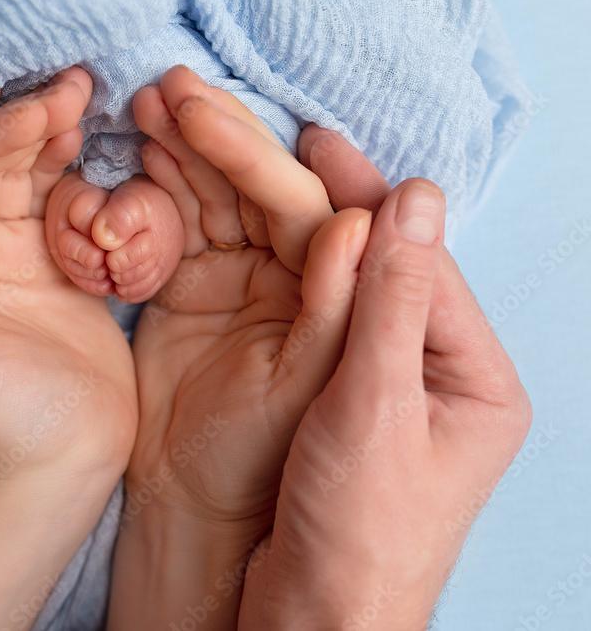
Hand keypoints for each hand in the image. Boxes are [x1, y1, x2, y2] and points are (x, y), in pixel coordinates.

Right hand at [109, 66, 369, 626]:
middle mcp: (372, 338)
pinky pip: (213, 274)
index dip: (345, 184)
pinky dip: (180, 223)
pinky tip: (151, 177)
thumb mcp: (380, 418)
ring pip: (254, 242)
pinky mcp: (237, 355)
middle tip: (205, 100)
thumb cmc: (356, 537)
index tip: (309, 132)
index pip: (392, 244)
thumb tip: (409, 201)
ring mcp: (295, 343)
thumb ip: (389, 307)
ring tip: (168, 118)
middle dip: (257, 165)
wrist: (291, 615)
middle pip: (312, 231)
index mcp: (448, 358)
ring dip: (210, 180)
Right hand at [239, 126, 531, 627]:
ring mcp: (377, 386)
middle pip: (381, 266)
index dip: (368, 200)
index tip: (318, 141)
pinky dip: (283, 279)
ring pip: (341, 288)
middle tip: (290, 138)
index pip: (418, 263)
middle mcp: (431, 372)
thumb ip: (388, 303)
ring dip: (303, 232)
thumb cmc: (362, 535)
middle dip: (335, 203)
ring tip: (261, 171)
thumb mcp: (376, 409)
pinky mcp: (331, 402)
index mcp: (471, 376)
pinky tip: (249, 243)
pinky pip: (311, 324)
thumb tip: (413, 198)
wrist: (315, 619)